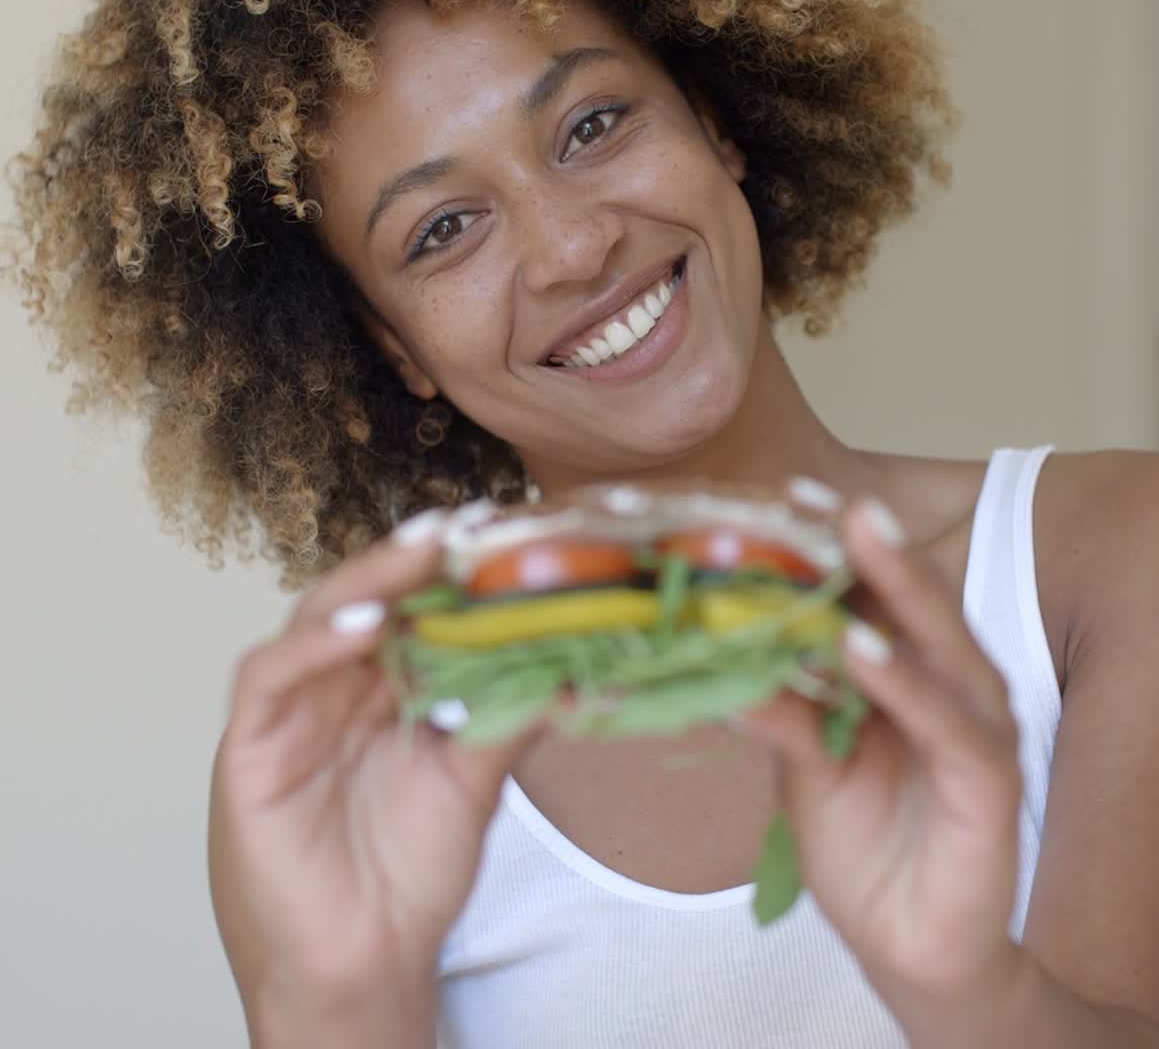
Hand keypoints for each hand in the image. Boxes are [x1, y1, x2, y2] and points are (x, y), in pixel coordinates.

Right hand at [208, 511, 548, 1037]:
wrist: (361, 965)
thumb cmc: (409, 871)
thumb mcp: (473, 780)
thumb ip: (512, 717)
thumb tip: (576, 668)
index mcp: (384, 684)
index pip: (410, 605)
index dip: (448, 567)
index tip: (499, 532)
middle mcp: (334, 684)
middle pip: (366, 596)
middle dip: (412, 556)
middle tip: (463, 524)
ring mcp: (289, 710)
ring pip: (318, 616)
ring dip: (370, 580)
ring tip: (423, 551)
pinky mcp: (249, 747)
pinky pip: (270, 676)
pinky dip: (314, 645)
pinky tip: (364, 629)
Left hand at [736, 499, 1023, 1010]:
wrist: (909, 950)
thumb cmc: (863, 846)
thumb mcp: (803, 767)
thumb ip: (779, 707)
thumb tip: (715, 650)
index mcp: (904, 675)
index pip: (872, 598)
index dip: (833, 548)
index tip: (787, 496)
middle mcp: (947, 687)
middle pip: (914, 602)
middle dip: (872, 545)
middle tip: (828, 495)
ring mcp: (974, 730)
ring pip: (943, 645)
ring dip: (898, 591)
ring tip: (856, 539)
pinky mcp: (990, 784)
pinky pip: (948, 725)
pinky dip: (906, 684)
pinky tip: (864, 650)